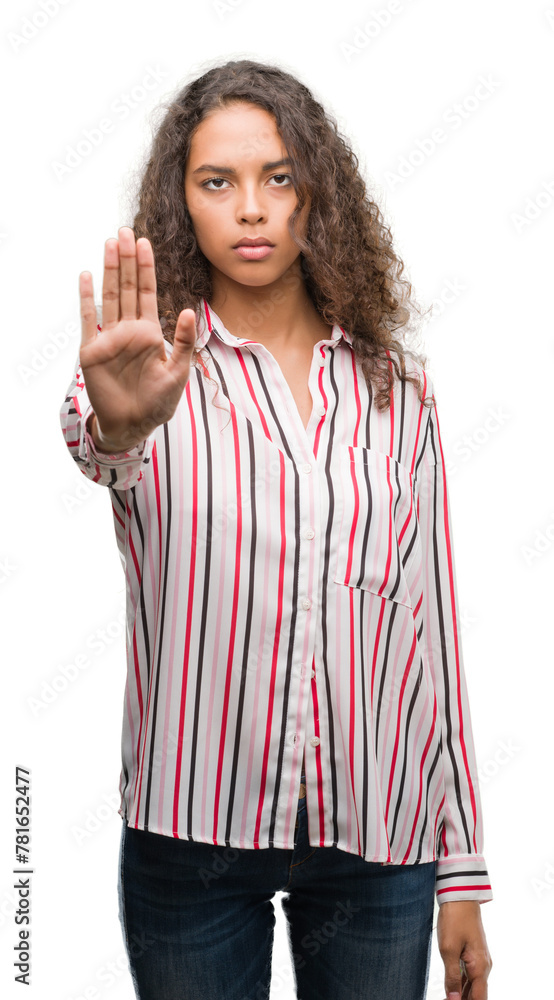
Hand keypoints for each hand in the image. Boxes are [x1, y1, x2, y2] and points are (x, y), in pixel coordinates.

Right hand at [79, 226, 196, 451]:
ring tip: (109, 243)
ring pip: (110, 296)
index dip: (146, 268)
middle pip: (127, 287)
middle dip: (127, 260)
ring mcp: (109, 337)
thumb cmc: (158, 402)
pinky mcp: (92, 350)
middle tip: (124, 231)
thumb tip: (188, 310)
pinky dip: (87, 298)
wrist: (132, 425)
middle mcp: (128, 330)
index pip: (147, 293)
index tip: (145, 243)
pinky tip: (86, 276)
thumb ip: (184, 342)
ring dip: (110, 270)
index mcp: (149, 332)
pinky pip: (88, 319)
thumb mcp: (178, 372)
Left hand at [437, 900, 491, 998]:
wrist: (460, 896)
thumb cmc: (455, 918)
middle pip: (476, 994)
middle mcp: (483, 965)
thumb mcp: (448, 949)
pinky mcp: (474, 953)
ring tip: (448, 997)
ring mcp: (479, 959)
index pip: (478, 998)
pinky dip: (462, 983)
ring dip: (462, 994)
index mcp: (479, 967)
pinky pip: (470, 975)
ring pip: (473, 985)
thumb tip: (454, 999)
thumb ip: (451, 977)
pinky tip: (452, 987)